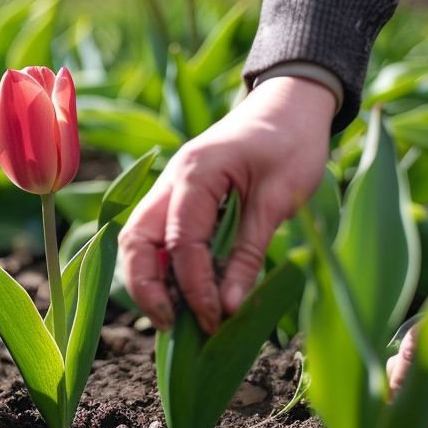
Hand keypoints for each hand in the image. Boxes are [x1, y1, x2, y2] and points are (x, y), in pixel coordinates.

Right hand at [119, 76, 335, 332]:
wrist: (290, 103)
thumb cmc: (291, 143)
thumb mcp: (280, 198)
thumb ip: (250, 253)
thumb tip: (228, 307)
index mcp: (196, 173)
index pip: (182, 242)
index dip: (195, 287)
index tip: (215, 319)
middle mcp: (171, 180)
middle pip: (135, 241)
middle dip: (147, 288)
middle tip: (173, 325)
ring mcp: (169, 187)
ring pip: (137, 240)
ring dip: (148, 280)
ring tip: (174, 316)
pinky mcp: (177, 197)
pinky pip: (154, 236)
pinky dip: (161, 266)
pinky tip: (181, 291)